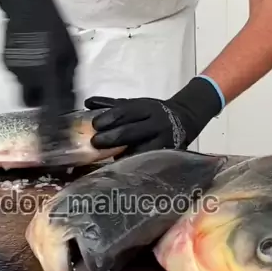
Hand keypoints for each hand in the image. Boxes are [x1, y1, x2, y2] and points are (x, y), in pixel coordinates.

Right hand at [0, 0, 77, 131]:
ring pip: (25, 87)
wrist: (25, 4)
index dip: (51, 132)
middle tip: (49, 87)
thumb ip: (69, 79)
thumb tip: (69, 100)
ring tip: (41, 61)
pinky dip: (26, 69)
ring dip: (34, 82)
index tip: (52, 148)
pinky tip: (31, 53)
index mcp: (47, 75)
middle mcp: (28, 77)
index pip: (49, 112)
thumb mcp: (70, 52)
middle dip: (41, 100)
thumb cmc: (52, 26)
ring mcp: (14, 70)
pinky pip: (18, 73)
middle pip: (33, 103)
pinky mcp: (6, 62)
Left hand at [84, 77, 222, 153]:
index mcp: (145, 107)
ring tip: (106, 159)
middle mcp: (155, 122)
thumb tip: (87, 103)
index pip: (125, 111)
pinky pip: (149, 160)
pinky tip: (122, 167)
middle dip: (111, 138)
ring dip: (122, 154)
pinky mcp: (167, 153)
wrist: (184, 117)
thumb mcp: (135, 104)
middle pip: (131, 131)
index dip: (109, 117)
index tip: (95, 124)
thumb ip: (111, 105)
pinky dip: (135, 163)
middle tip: (95, 143)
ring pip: (141, 148)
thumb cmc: (152, 112)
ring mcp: (163, 139)